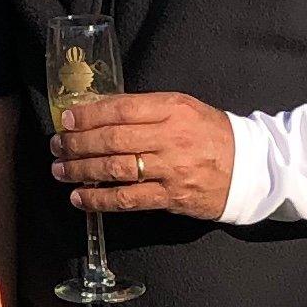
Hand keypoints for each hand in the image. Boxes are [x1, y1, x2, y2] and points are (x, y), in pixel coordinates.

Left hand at [47, 91, 236, 220]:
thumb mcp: (183, 108)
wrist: (250, 167)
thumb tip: (99, 110)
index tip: (67, 120)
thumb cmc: (211, 133)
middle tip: (56, 146)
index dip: (89, 115)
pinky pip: (128, 199)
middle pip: (112, 139)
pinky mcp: (171, 198)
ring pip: (115, 169)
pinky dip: (99, 199)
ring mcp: (170, 170)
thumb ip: (145, 108)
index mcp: (172, 109)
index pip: (121, 109)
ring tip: (60, 171)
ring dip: (81, 170)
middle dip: (77, 143)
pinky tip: (80, 198)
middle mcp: (170, 138)